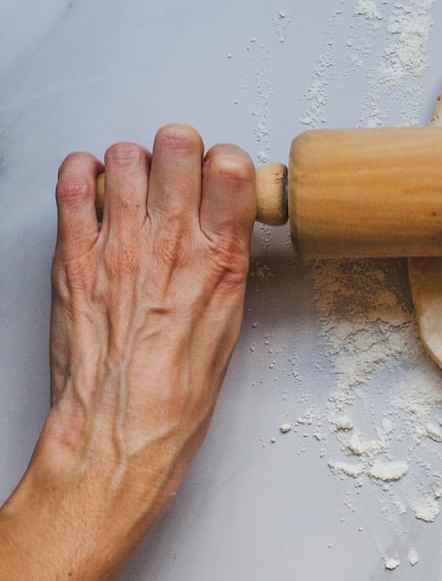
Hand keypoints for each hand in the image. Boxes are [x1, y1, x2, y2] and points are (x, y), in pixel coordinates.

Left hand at [0, 125, 255, 580]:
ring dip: (134, 163)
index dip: (226, 161)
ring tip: (137, 185)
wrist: (119, 433)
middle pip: (177, 146)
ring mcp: (118, 247)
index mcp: (219, 261)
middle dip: (182, 149)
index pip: (230, 167)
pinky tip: (97, 191)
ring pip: (126, 157)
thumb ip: (226, 266)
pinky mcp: (74, 257)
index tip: (222, 176)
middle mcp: (170, 244)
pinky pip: (73, 184)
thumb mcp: (230, 324)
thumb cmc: (177, 393)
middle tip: (179, 170)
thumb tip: (224, 230)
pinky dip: (84, 174)